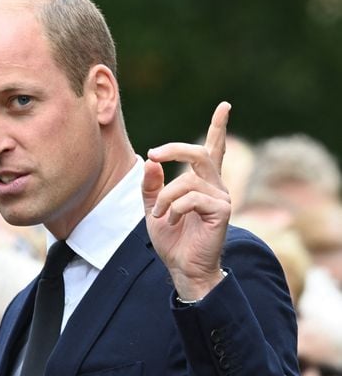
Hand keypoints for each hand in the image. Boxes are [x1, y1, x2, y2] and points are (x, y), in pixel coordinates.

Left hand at [144, 101, 231, 301]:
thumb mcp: (154, 210)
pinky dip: (176, 208)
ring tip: (161, 216)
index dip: (218, 128)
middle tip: (153, 154)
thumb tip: (152, 161)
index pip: (213, 150)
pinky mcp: (222, 210)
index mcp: (202, 184)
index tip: (224, 106)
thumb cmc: (172, 240)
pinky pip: (192, 198)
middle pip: (199, 153)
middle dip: (174, 149)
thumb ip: (152, 186)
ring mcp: (221, 197)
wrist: (182, 268)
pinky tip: (174, 222)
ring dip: (166, 197)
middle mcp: (215, 186)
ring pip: (188, 180)